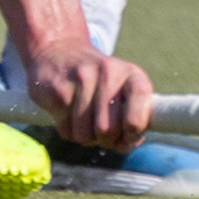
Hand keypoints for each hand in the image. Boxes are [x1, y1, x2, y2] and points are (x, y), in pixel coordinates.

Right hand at [24, 38, 154, 150]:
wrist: (59, 52)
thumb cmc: (100, 84)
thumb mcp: (124, 94)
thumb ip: (133, 121)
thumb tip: (125, 145)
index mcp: (132, 74)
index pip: (141, 99)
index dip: (136, 127)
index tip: (130, 135)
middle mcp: (108, 71)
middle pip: (108, 129)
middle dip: (105, 140)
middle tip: (102, 131)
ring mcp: (81, 78)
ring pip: (85, 135)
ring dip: (85, 137)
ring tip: (85, 120)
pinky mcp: (58, 89)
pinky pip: (66, 130)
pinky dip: (68, 130)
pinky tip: (68, 114)